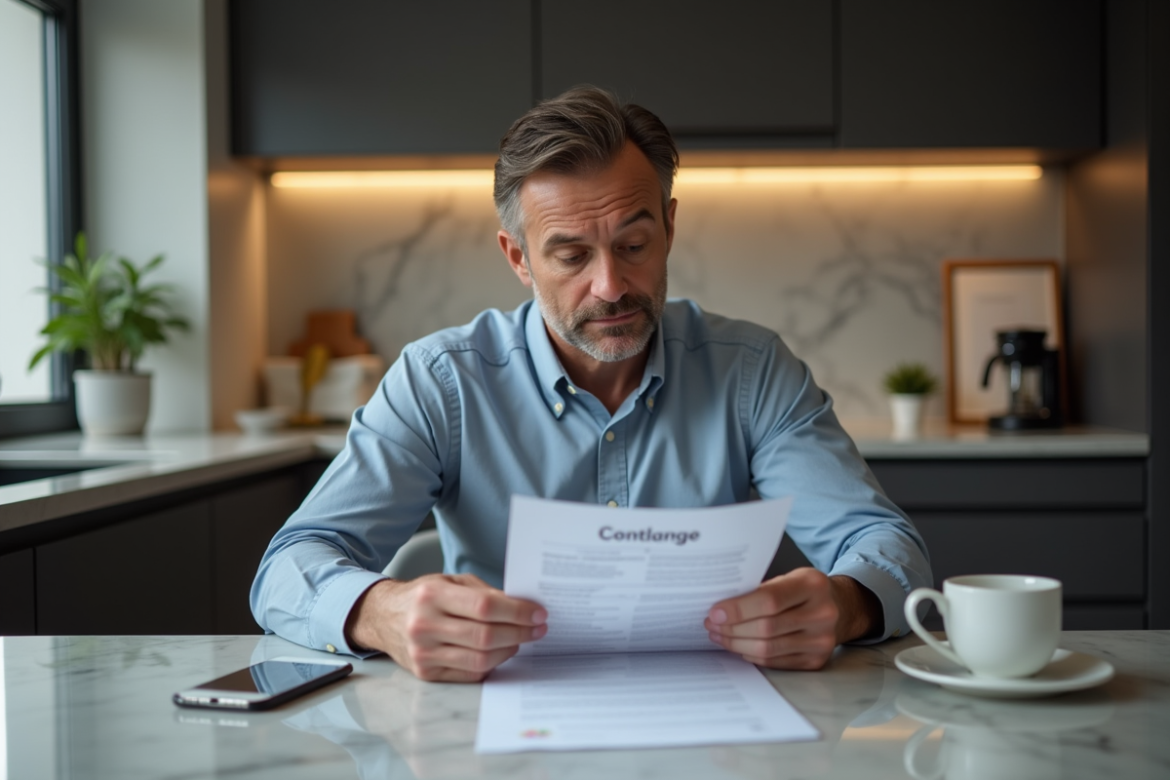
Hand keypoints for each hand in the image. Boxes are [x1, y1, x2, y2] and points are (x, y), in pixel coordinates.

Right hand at [345, 573, 547, 681]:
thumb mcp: (451, 582)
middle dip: (519, 633)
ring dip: (509, 650)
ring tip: (521, 639)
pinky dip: (491, 664)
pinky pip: (469, 673)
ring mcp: (423, 653)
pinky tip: (501, 652)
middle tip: (538, 628)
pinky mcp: (426, 673)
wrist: (383, 617)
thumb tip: (522, 607)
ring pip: (480, 659)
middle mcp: (424, 625)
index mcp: (432, 596)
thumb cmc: (423, 596)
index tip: (538, 613)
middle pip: (485, 636)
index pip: (485, 607)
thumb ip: (484, 593)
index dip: (517, 612)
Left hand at [704, 568, 879, 669]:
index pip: (769, 600)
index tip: (715, 612)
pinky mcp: (817, 661)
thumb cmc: (805, 591)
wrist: (841, 608)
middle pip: (766, 628)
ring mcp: (822, 640)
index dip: (738, 609)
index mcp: (812, 584)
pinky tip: (739, 646)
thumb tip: (720, 607)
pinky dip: (752, 655)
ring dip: (737, 644)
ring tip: (720, 636)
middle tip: (712, 624)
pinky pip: (775, 662)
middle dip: (732, 628)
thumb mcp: (789, 578)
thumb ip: (760, 590)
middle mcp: (822, 613)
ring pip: (768, 649)